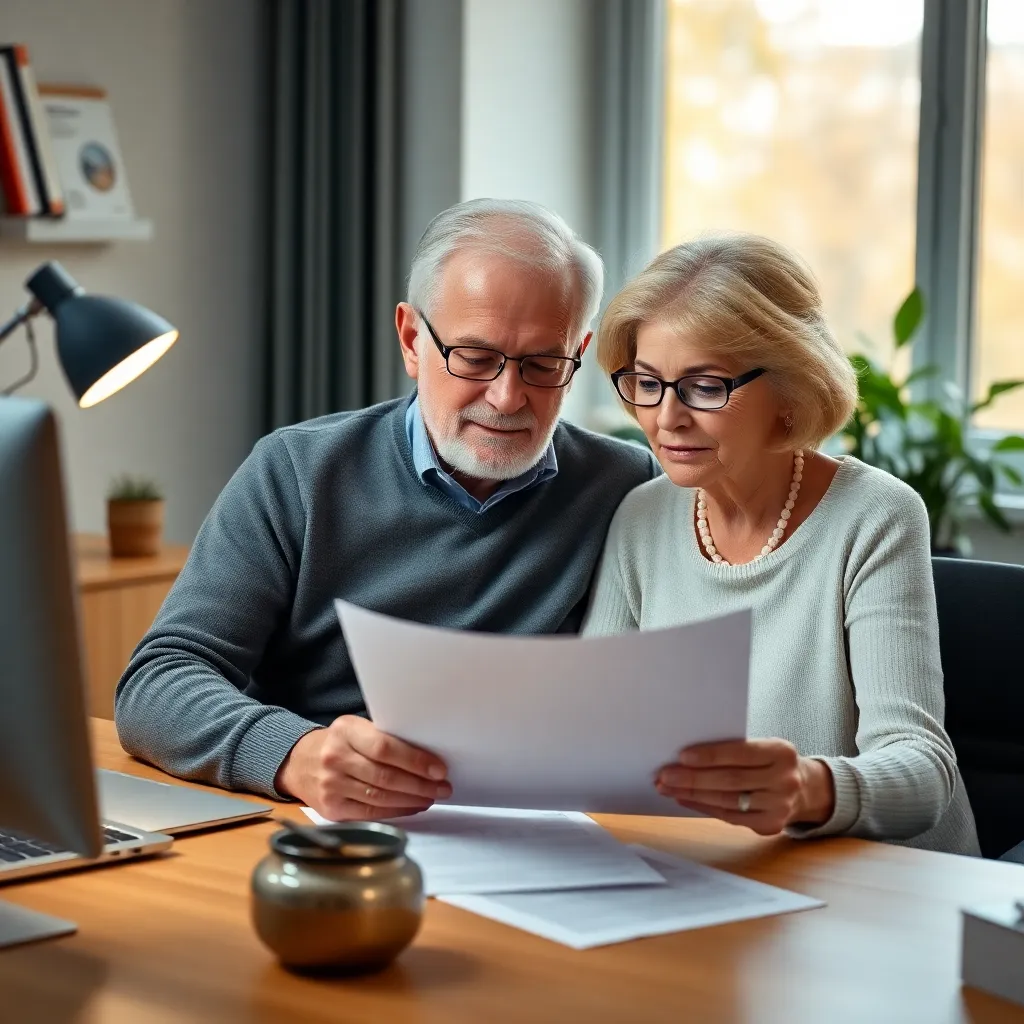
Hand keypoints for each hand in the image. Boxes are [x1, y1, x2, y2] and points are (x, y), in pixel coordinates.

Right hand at [274, 716, 449, 820]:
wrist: (299, 762)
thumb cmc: (339, 743)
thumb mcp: (355, 729)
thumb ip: (383, 737)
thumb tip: (427, 755)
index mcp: (345, 730)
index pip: (385, 747)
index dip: (415, 761)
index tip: (439, 769)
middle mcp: (335, 757)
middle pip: (386, 776)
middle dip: (420, 784)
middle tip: (442, 787)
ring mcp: (332, 785)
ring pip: (381, 796)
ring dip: (412, 799)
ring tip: (431, 796)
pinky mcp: (332, 808)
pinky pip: (371, 812)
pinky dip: (397, 811)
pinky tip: (412, 806)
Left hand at [655, 738, 834, 835]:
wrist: (805, 788)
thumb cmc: (772, 762)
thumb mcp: (764, 747)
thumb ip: (736, 749)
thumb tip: (688, 755)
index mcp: (782, 752)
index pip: (741, 753)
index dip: (710, 755)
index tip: (682, 756)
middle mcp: (784, 780)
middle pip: (731, 780)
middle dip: (693, 778)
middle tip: (665, 775)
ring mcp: (779, 806)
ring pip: (727, 800)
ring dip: (692, 794)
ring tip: (667, 787)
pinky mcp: (769, 825)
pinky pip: (729, 816)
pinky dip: (703, 807)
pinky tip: (685, 799)